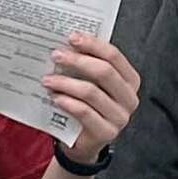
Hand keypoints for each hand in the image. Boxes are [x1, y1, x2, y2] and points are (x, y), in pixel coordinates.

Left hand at [42, 32, 140, 164]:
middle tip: (56, 55)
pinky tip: (55, 97)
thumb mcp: (90, 83)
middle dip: (77, 61)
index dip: (93, 45)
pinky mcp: (106, 133)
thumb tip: (66, 44)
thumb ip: (86, 65)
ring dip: (65, 83)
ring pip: (91, 92)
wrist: (82, 141)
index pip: (114, 56)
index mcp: (130, 80)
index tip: (72, 37)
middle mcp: (129, 98)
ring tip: (47, 79)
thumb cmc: (86, 105)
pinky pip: (84, 112)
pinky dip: (67, 102)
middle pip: (105, 72)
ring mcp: (120, 117)